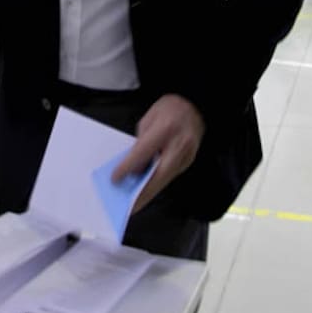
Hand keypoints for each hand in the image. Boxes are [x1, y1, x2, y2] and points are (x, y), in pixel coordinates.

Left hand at [112, 94, 205, 213]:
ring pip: (166, 179)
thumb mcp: (149, 118)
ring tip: (135, 203)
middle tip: (129, 206)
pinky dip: (157, 184)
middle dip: (143, 193)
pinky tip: (147, 190)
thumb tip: (133, 164)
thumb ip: (141, 142)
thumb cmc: (170, 108)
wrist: (196, 106)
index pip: (143, 152)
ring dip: (150, 192)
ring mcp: (187, 155)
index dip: (128, 167)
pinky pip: (170, 175)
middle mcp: (178, 145)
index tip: (115, 179)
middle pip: (159, 175)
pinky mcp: (189, 161)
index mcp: (166, 128)